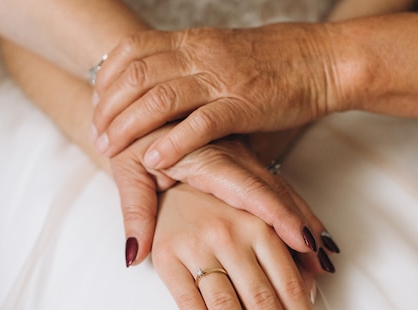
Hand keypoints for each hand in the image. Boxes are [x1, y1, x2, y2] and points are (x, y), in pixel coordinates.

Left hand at [91, 23, 340, 168]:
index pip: (133, 51)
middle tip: (97, 134)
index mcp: (194, 41)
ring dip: (129, 126)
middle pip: (137, 76)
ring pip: (160, 98)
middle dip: (109, 107)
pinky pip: (200, 123)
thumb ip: (193, 77)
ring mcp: (221, 78)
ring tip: (110, 149)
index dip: (107, 78)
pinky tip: (153, 160)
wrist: (321, 60)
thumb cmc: (275, 64)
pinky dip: (173, 142)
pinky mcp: (243, 104)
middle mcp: (201, 55)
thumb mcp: (224, 58)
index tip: (98, 105)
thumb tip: (168, 107)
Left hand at [111, 127, 339, 267]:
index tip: (303, 242)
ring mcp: (242, 158)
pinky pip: (275, 186)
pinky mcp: (244, 162)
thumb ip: (135, 211)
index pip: (250, 190)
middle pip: (276, 192)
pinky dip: (294, 209)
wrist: (145, 100)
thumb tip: (135, 256)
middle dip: (302, 225)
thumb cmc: (134, 135)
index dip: (279, 215)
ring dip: (304, 220)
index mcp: (207, 157)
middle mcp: (233, 157)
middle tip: (325, 264)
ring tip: (326, 256)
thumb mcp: (127, 167)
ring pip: (282, 190)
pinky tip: (310, 231)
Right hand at [151, 182, 323, 309]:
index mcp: (258, 224)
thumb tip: (315, 284)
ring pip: (226, 304)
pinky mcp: (167, 256)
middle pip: (262, 299)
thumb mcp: (262, 209)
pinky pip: (186, 298)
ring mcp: (196, 245)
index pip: (288, 284)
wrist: (171, 175)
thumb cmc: (223, 198)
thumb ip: (290, 245)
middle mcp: (229, 234)